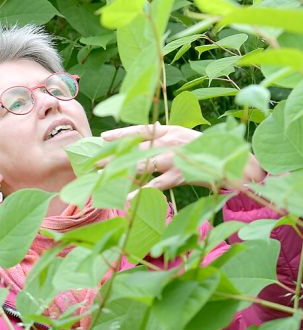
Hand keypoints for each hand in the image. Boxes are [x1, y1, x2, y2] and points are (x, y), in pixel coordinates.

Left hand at [101, 123, 267, 190]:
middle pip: (136, 148)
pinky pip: (155, 185)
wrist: (236, 164)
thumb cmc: (208, 151)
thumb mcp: (186, 137)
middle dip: (113, 155)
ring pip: (142, 165)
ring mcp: (175, 159)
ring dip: (120, 171)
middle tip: (93, 162)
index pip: (142, 130)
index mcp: (172, 131)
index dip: (121, 134)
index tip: (103, 138)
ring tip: (101, 177)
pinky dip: (140, 192)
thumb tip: (148, 132)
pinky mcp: (180, 176)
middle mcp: (171, 142)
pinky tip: (125, 198)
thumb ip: (166, 136)